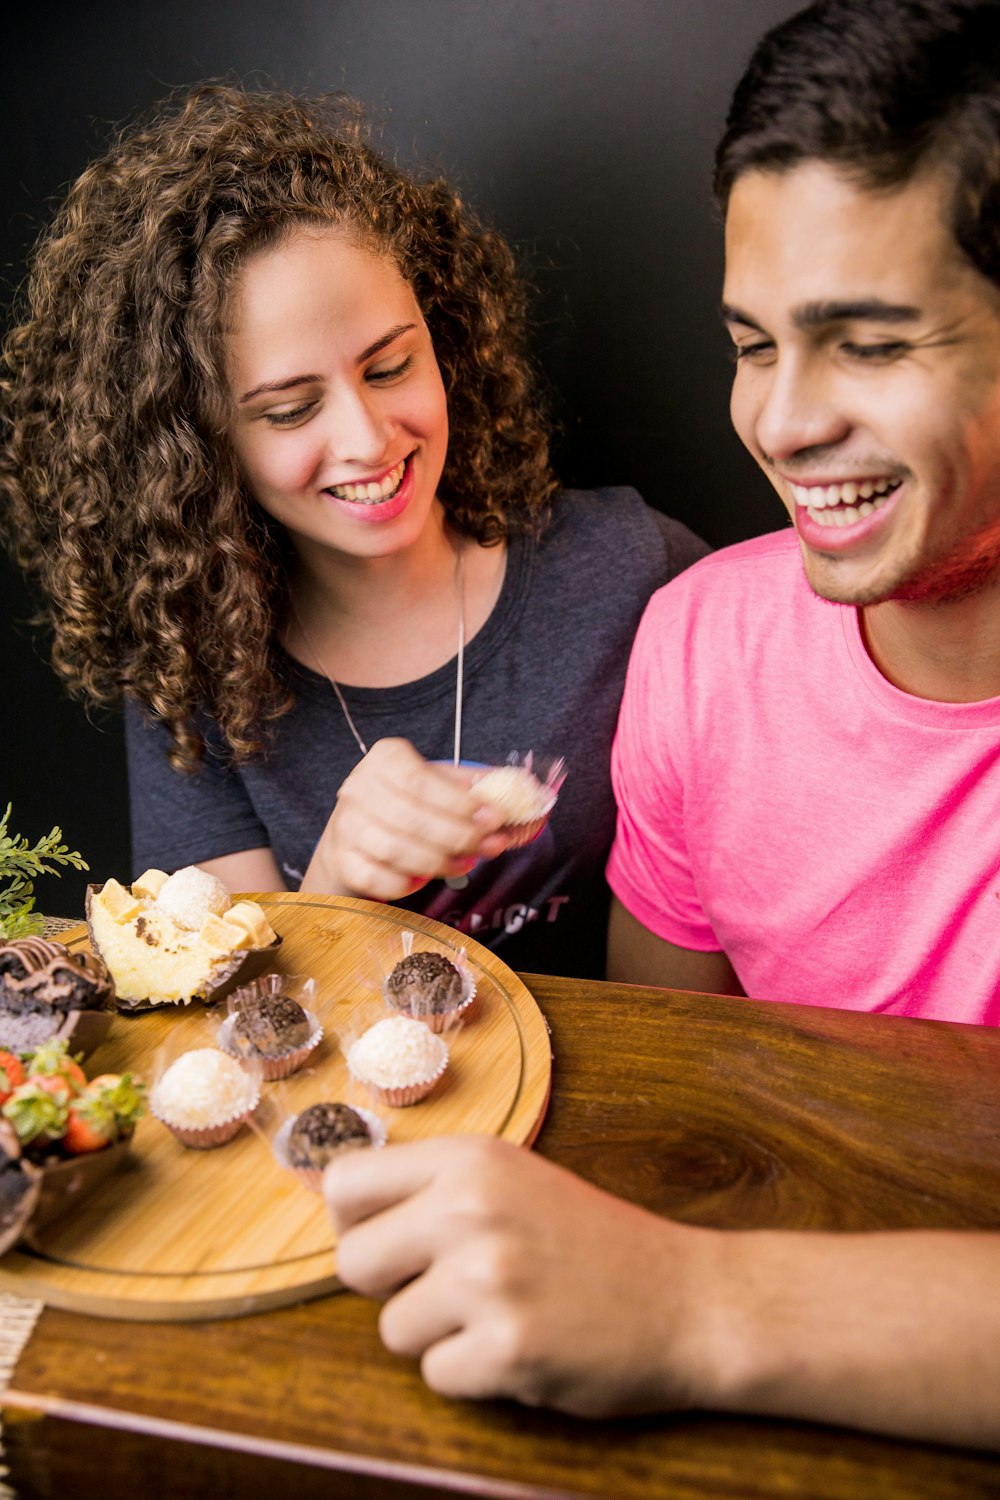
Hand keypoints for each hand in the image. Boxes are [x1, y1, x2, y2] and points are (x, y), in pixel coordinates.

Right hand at [302, 738, 506, 901]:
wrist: (356, 833)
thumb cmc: (407, 803)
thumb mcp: (439, 783)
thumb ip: (475, 786)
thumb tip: (522, 788)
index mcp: (385, 758)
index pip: (420, 780)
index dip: (460, 803)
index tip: (495, 818)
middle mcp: (358, 788)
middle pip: (411, 818)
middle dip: (459, 836)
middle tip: (491, 846)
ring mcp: (345, 827)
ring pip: (395, 850)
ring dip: (440, 862)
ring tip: (467, 863)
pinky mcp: (342, 862)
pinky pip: (377, 878)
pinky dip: (406, 883)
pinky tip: (425, 880)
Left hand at [325, 1135, 714, 1415]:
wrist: (688, 1299)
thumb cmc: (595, 1243)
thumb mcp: (515, 1180)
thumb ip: (436, 1187)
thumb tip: (341, 1209)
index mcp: (470, 1160)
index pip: (347, 1182)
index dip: (354, 1222)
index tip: (385, 1241)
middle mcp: (471, 1209)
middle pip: (352, 1262)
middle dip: (388, 1287)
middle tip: (447, 1288)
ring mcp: (488, 1279)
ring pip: (392, 1329)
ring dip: (437, 1336)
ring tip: (500, 1314)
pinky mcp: (506, 1348)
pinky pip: (437, 1376)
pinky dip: (472, 1374)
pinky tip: (522, 1347)